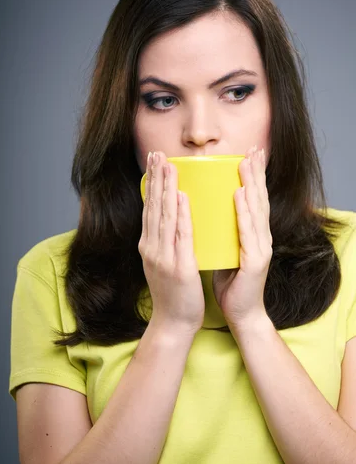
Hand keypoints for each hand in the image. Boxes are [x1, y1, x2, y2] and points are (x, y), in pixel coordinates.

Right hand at [138, 150, 204, 339]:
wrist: (173, 323)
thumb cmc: (174, 294)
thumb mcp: (164, 263)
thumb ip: (165, 242)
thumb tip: (172, 221)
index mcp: (149, 246)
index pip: (150, 209)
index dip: (152, 185)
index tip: (155, 163)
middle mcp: (152, 248)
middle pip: (153, 207)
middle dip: (156, 179)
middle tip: (158, 154)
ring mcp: (163, 257)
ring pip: (164, 216)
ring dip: (166, 189)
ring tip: (168, 166)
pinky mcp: (178, 267)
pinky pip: (180, 236)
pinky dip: (180, 215)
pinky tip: (181, 197)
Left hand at [212, 145, 272, 334]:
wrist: (240, 314)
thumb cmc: (230, 283)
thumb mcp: (225, 251)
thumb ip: (221, 233)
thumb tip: (203, 214)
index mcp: (251, 235)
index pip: (251, 200)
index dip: (251, 177)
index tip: (246, 154)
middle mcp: (259, 237)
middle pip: (258, 199)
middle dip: (256, 172)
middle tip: (252, 149)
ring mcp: (260, 248)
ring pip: (256, 210)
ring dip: (252, 184)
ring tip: (246, 162)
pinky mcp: (255, 261)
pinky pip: (248, 232)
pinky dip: (244, 211)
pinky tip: (239, 194)